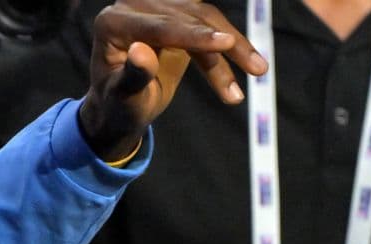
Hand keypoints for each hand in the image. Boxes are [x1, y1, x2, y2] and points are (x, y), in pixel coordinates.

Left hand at [78, 0, 267, 159]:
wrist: (120, 106)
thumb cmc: (118, 107)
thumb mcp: (123, 99)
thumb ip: (132, 76)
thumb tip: (140, 51)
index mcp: (112, 24)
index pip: (160, 28)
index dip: (195, 37)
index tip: (227, 43)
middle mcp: (132, 6)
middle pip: (187, 21)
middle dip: (224, 47)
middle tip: (258, 69)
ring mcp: (154, 5)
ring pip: (205, 18)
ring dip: (234, 45)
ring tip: (259, 71)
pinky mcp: (174, 10)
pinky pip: (208, 21)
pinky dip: (229, 41)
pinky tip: (251, 58)